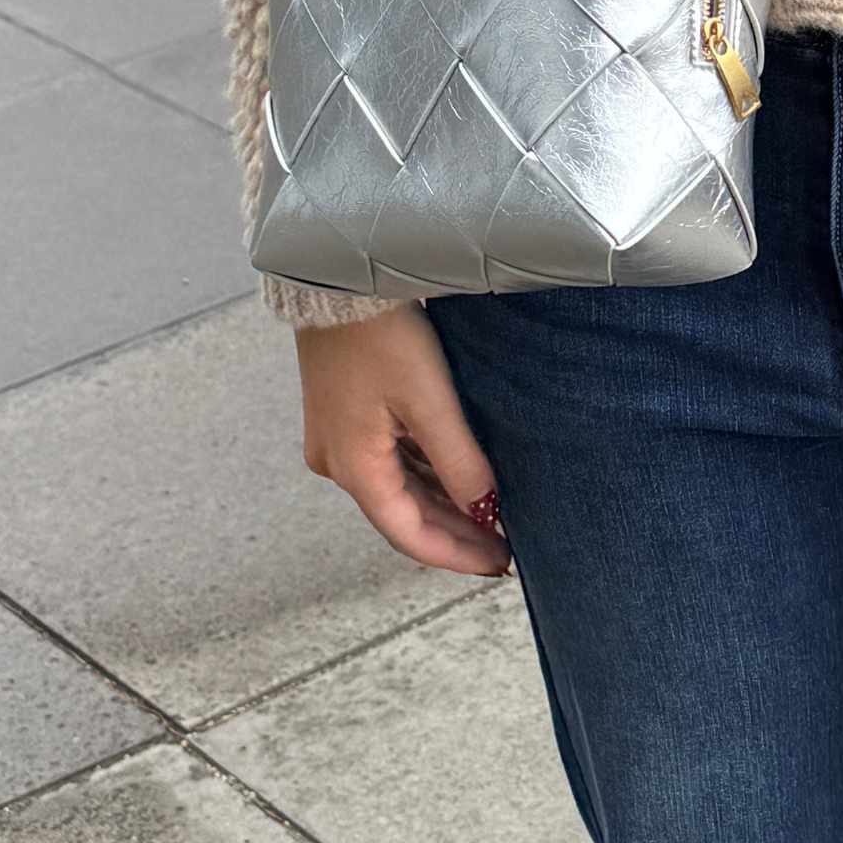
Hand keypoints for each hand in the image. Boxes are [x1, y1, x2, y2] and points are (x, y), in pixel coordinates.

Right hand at [296, 304, 509, 576]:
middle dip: (455, 533)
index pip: (409, 535)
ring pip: (398, 489)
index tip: (499, 565)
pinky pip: (390, 461)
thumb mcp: (429, 400)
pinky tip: (462, 478)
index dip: (456, 555)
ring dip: (443, 505)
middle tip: (505, 546)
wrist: (337, 277)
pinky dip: (427, 475)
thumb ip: (459, 460)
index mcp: (354, 467)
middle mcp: (338, 461)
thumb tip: (486, 508)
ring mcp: (338, 439)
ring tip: (493, 516)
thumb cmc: (381, 333)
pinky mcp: (345, 416)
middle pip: (404, 515)